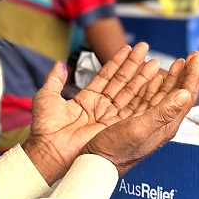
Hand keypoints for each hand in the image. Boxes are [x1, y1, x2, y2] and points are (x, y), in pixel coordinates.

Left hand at [24, 44, 164, 182]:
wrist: (49, 150)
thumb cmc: (45, 129)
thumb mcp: (47, 97)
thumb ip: (55, 80)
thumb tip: (59, 65)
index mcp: (86, 99)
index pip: (106, 76)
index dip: (117, 62)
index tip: (127, 48)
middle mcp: (100, 107)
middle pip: (121, 82)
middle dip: (134, 65)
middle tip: (145, 49)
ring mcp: (108, 117)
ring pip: (129, 93)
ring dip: (142, 77)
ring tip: (153, 63)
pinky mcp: (114, 127)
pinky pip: (131, 108)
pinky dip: (142, 96)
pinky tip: (151, 84)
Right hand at [81, 51, 198, 175]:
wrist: (92, 163)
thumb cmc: (115, 152)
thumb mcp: (141, 129)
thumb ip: (164, 112)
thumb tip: (186, 94)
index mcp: (164, 124)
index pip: (185, 95)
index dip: (192, 74)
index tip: (195, 56)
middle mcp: (154, 120)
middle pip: (173, 92)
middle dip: (181, 74)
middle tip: (188, 58)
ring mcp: (138, 117)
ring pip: (155, 91)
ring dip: (162, 75)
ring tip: (168, 62)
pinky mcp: (123, 115)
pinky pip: (136, 92)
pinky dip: (140, 79)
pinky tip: (141, 72)